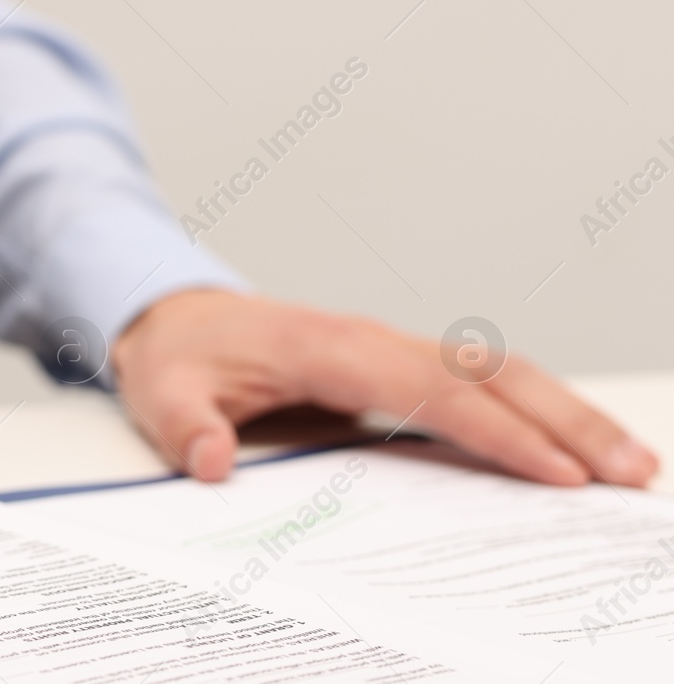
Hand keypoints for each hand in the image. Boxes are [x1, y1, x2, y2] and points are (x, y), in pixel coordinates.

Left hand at [113, 289, 658, 486]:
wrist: (172, 316)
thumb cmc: (178, 355)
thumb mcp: (161, 393)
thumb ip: (184, 427)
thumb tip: (209, 462)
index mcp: (328, 348)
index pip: (429, 390)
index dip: (495, 431)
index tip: (554, 471)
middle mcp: (372, 340)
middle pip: (486, 373)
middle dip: (563, 420)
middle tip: (629, 471)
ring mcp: (388, 347)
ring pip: (495, 372)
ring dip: (564, 412)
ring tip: (630, 464)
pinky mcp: (393, 363)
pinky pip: (476, 384)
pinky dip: (533, 409)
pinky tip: (570, 449)